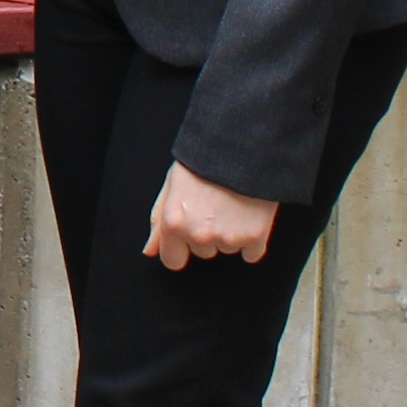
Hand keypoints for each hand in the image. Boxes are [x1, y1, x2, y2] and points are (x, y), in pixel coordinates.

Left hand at [145, 156, 278, 267]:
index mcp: (174, 223)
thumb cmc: (205, 160)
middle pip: (202, 253)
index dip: (180, 247)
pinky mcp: (256, 237)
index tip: (188, 236)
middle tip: (213, 206)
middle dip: (206, 234)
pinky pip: (252, 254)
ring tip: (232, 204)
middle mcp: (199, 235)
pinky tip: (249, 217)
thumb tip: (151, 250)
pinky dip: (253, 240)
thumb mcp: (172, 185)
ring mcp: (229, 238)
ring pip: (226, 250)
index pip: (173, 260)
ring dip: (230, 234)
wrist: (243, 146)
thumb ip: (158, 221)